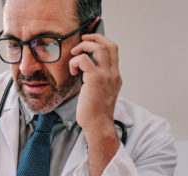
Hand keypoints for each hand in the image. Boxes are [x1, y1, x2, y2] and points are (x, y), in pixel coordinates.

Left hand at [69, 32, 122, 175]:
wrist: (98, 126)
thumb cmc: (95, 113)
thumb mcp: (100, 93)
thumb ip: (97, 80)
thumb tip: (85, 71)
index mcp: (115, 75)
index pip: (113, 49)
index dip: (101, 40)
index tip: (89, 40)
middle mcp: (113, 73)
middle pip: (108, 44)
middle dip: (93, 38)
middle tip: (81, 40)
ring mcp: (105, 75)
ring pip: (98, 48)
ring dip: (83, 47)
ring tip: (74, 55)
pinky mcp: (94, 79)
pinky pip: (83, 60)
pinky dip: (75, 62)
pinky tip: (73, 72)